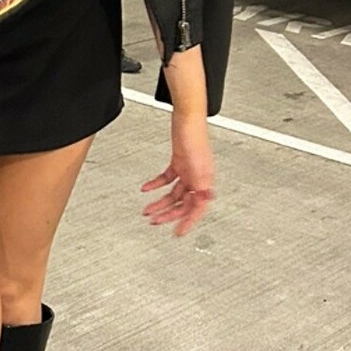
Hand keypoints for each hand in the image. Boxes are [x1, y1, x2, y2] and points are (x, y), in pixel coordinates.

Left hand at [141, 112, 214, 236]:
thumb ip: (201, 185)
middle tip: (154, 222)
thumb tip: (204, 201)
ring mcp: (188, 170)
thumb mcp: (199, 167)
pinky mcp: (178, 162)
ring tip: (147, 209)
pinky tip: (146, 188)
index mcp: (204, 181)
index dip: (187, 223)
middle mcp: (197, 178)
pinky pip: (167, 178)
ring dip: (160, 202)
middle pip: (182, 203)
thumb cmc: (194, 137)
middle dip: (167, 214)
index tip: (178, 233)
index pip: (196, 209)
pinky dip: (156, 184)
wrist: (186, 117)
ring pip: (173, 193)